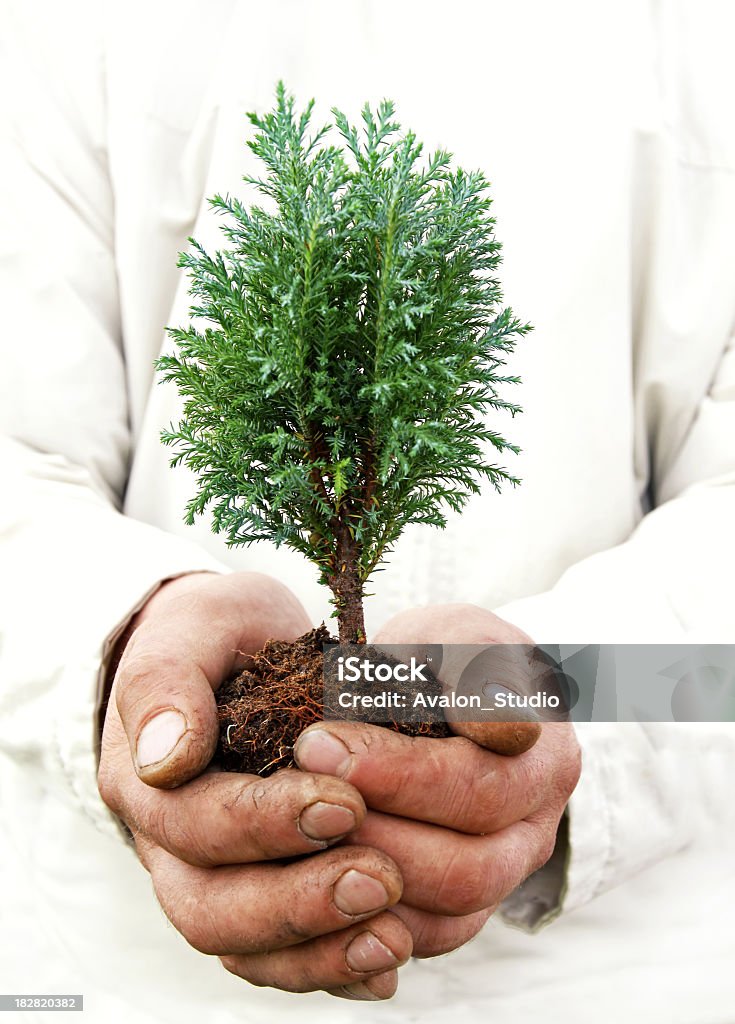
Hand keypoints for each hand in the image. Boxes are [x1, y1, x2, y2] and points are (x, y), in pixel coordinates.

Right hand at [98, 572, 412, 999]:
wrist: (230, 651)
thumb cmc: (216, 633)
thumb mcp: (194, 625)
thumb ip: (168, 680)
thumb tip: (166, 758)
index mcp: (145, 780)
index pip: (194, 823)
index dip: (265, 822)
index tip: (345, 801)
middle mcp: (169, 845)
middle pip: (214, 909)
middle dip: (299, 901)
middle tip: (381, 878)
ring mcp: (210, 877)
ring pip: (246, 947)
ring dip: (320, 950)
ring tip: (393, 939)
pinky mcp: (253, 894)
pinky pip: (280, 956)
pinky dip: (328, 967)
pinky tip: (385, 963)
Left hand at [293, 603, 581, 956]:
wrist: (448, 693)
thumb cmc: (447, 658)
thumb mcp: (459, 636)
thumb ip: (474, 668)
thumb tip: (499, 722)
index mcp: (544, 758)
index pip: (478, 785)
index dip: (395, 773)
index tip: (316, 742)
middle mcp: (535, 829)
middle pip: (468, 867)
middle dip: (373, 834)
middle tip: (295, 796)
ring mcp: (505, 876)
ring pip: (448, 915)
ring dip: (365, 881)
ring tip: (296, 838)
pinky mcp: (467, 908)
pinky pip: (427, 939)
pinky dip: (370, 924)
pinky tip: (311, 885)